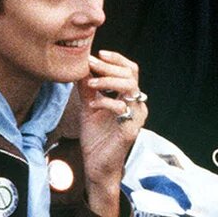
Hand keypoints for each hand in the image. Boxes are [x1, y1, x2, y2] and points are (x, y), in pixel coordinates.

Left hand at [78, 51, 144, 216]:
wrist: (97, 165)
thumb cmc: (95, 136)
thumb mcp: (88, 105)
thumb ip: (87, 87)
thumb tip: (81, 66)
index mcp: (128, 96)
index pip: (130, 69)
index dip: (116, 59)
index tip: (98, 54)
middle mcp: (136, 104)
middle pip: (130, 74)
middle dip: (108, 67)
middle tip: (90, 64)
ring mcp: (136, 117)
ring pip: (130, 87)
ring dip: (108, 81)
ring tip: (90, 83)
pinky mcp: (131, 130)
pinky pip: (122, 109)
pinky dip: (105, 102)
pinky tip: (92, 104)